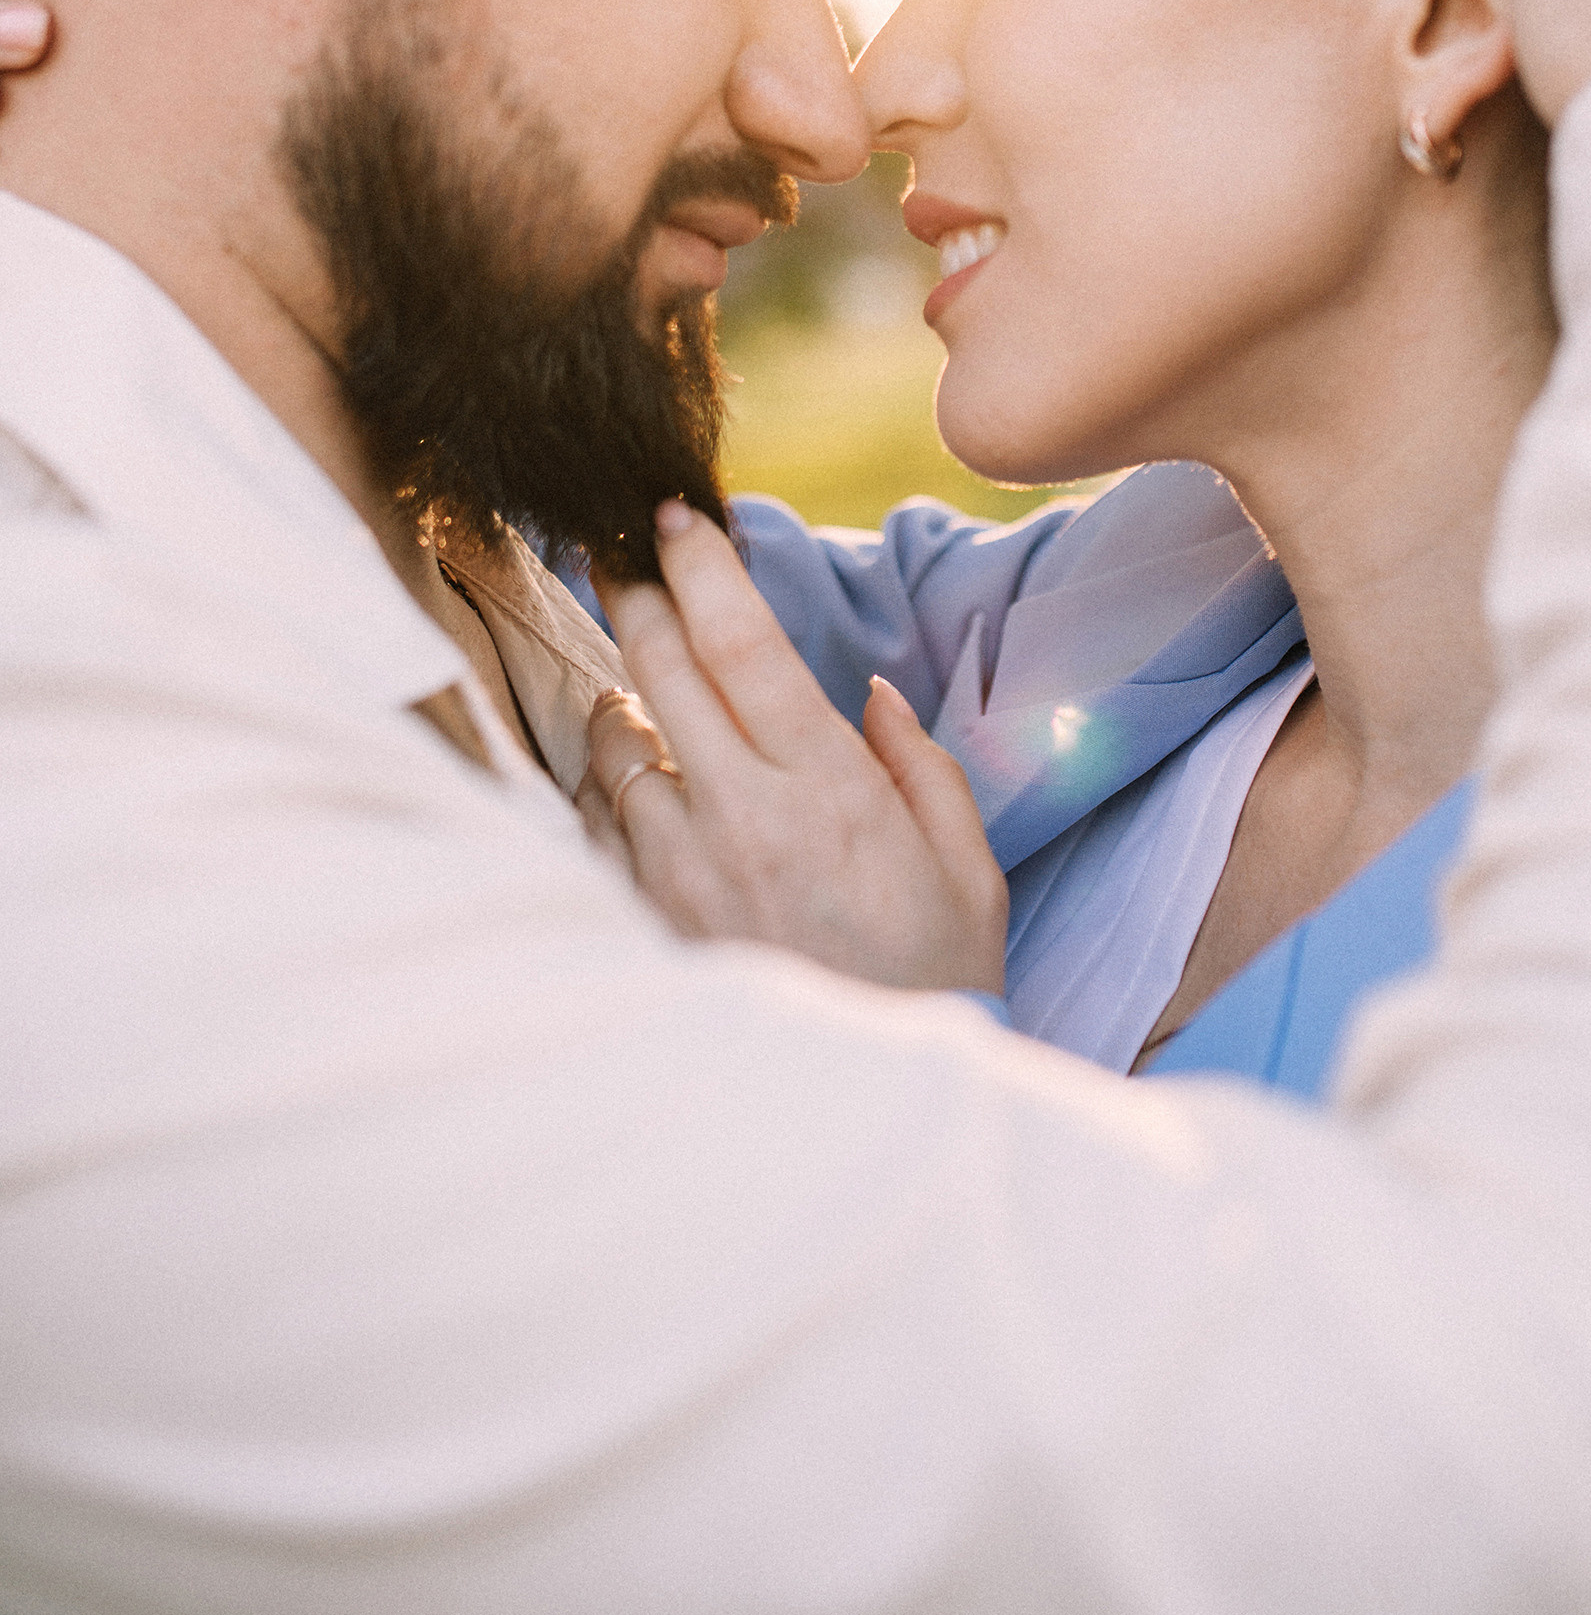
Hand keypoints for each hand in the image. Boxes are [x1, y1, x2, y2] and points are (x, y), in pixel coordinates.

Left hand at [591, 504, 1008, 997]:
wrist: (874, 1098)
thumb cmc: (937, 974)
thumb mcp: (967, 865)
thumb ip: (920, 765)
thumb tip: (866, 692)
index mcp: (831, 790)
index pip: (744, 647)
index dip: (701, 570)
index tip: (673, 516)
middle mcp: (746, 819)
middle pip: (660, 671)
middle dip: (632, 594)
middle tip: (618, 554)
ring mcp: (684, 873)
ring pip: (615, 746)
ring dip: (621, 702)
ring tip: (638, 692)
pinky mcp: (648, 919)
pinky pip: (598, 825)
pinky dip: (606, 789)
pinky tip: (631, 785)